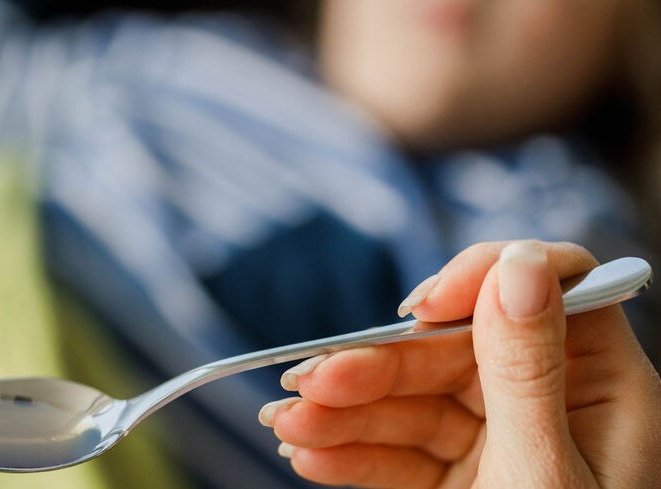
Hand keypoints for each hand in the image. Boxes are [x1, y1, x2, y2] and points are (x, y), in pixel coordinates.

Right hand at [260, 241, 660, 487]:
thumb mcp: (544, 470)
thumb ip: (524, 369)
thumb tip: (515, 266)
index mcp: (604, 388)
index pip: (548, 288)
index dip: (480, 280)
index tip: (419, 307)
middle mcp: (553, 405)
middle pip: (452, 352)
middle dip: (374, 369)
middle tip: (306, 383)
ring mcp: (503, 443)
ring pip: (414, 404)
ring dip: (344, 413)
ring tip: (287, 425)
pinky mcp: (463, 482)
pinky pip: (401, 454)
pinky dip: (352, 455)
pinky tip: (309, 457)